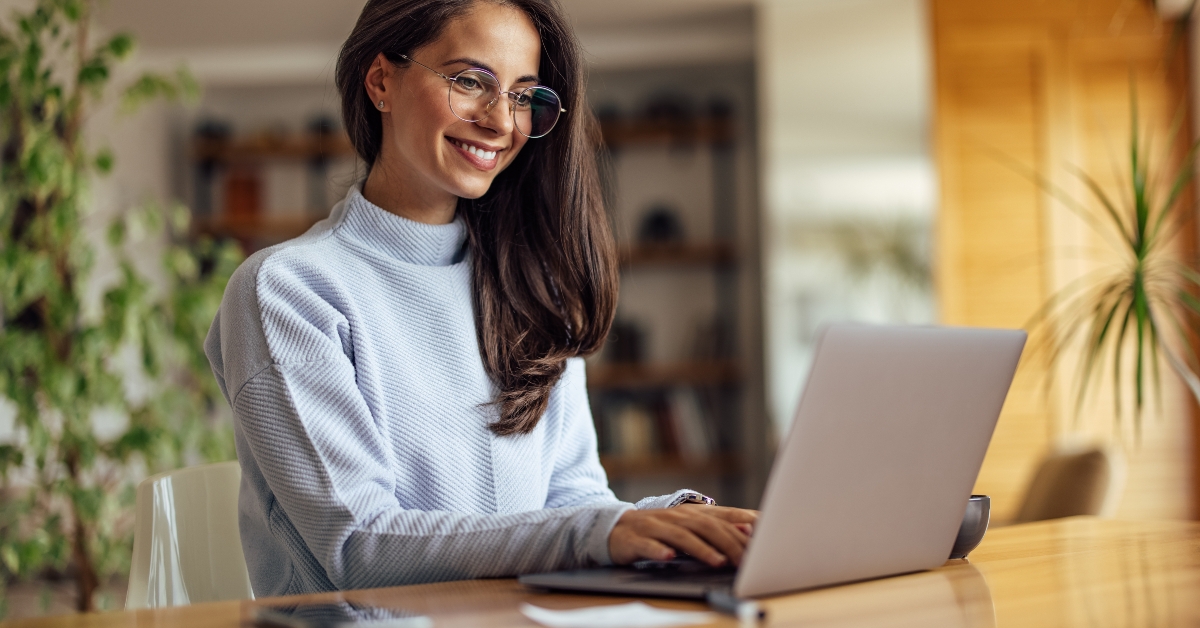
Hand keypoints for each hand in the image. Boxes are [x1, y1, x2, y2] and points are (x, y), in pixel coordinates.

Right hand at [608, 505, 758, 566]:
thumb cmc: (660, 530)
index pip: (722, 518)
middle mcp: (675, 517)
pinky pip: (648, 545)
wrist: (616, 528)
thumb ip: (716, 529)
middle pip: (706, 527)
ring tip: (717, 561)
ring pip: (681, 536)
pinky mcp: (635, 539)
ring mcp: (655, 527)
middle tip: (745, 562)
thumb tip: (748, 532)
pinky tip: (669, 558)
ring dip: (701, 549)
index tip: (763, 539)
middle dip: (728, 543)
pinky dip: (659, 551)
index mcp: (691, 514)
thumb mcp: (689, 528)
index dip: (743, 526)